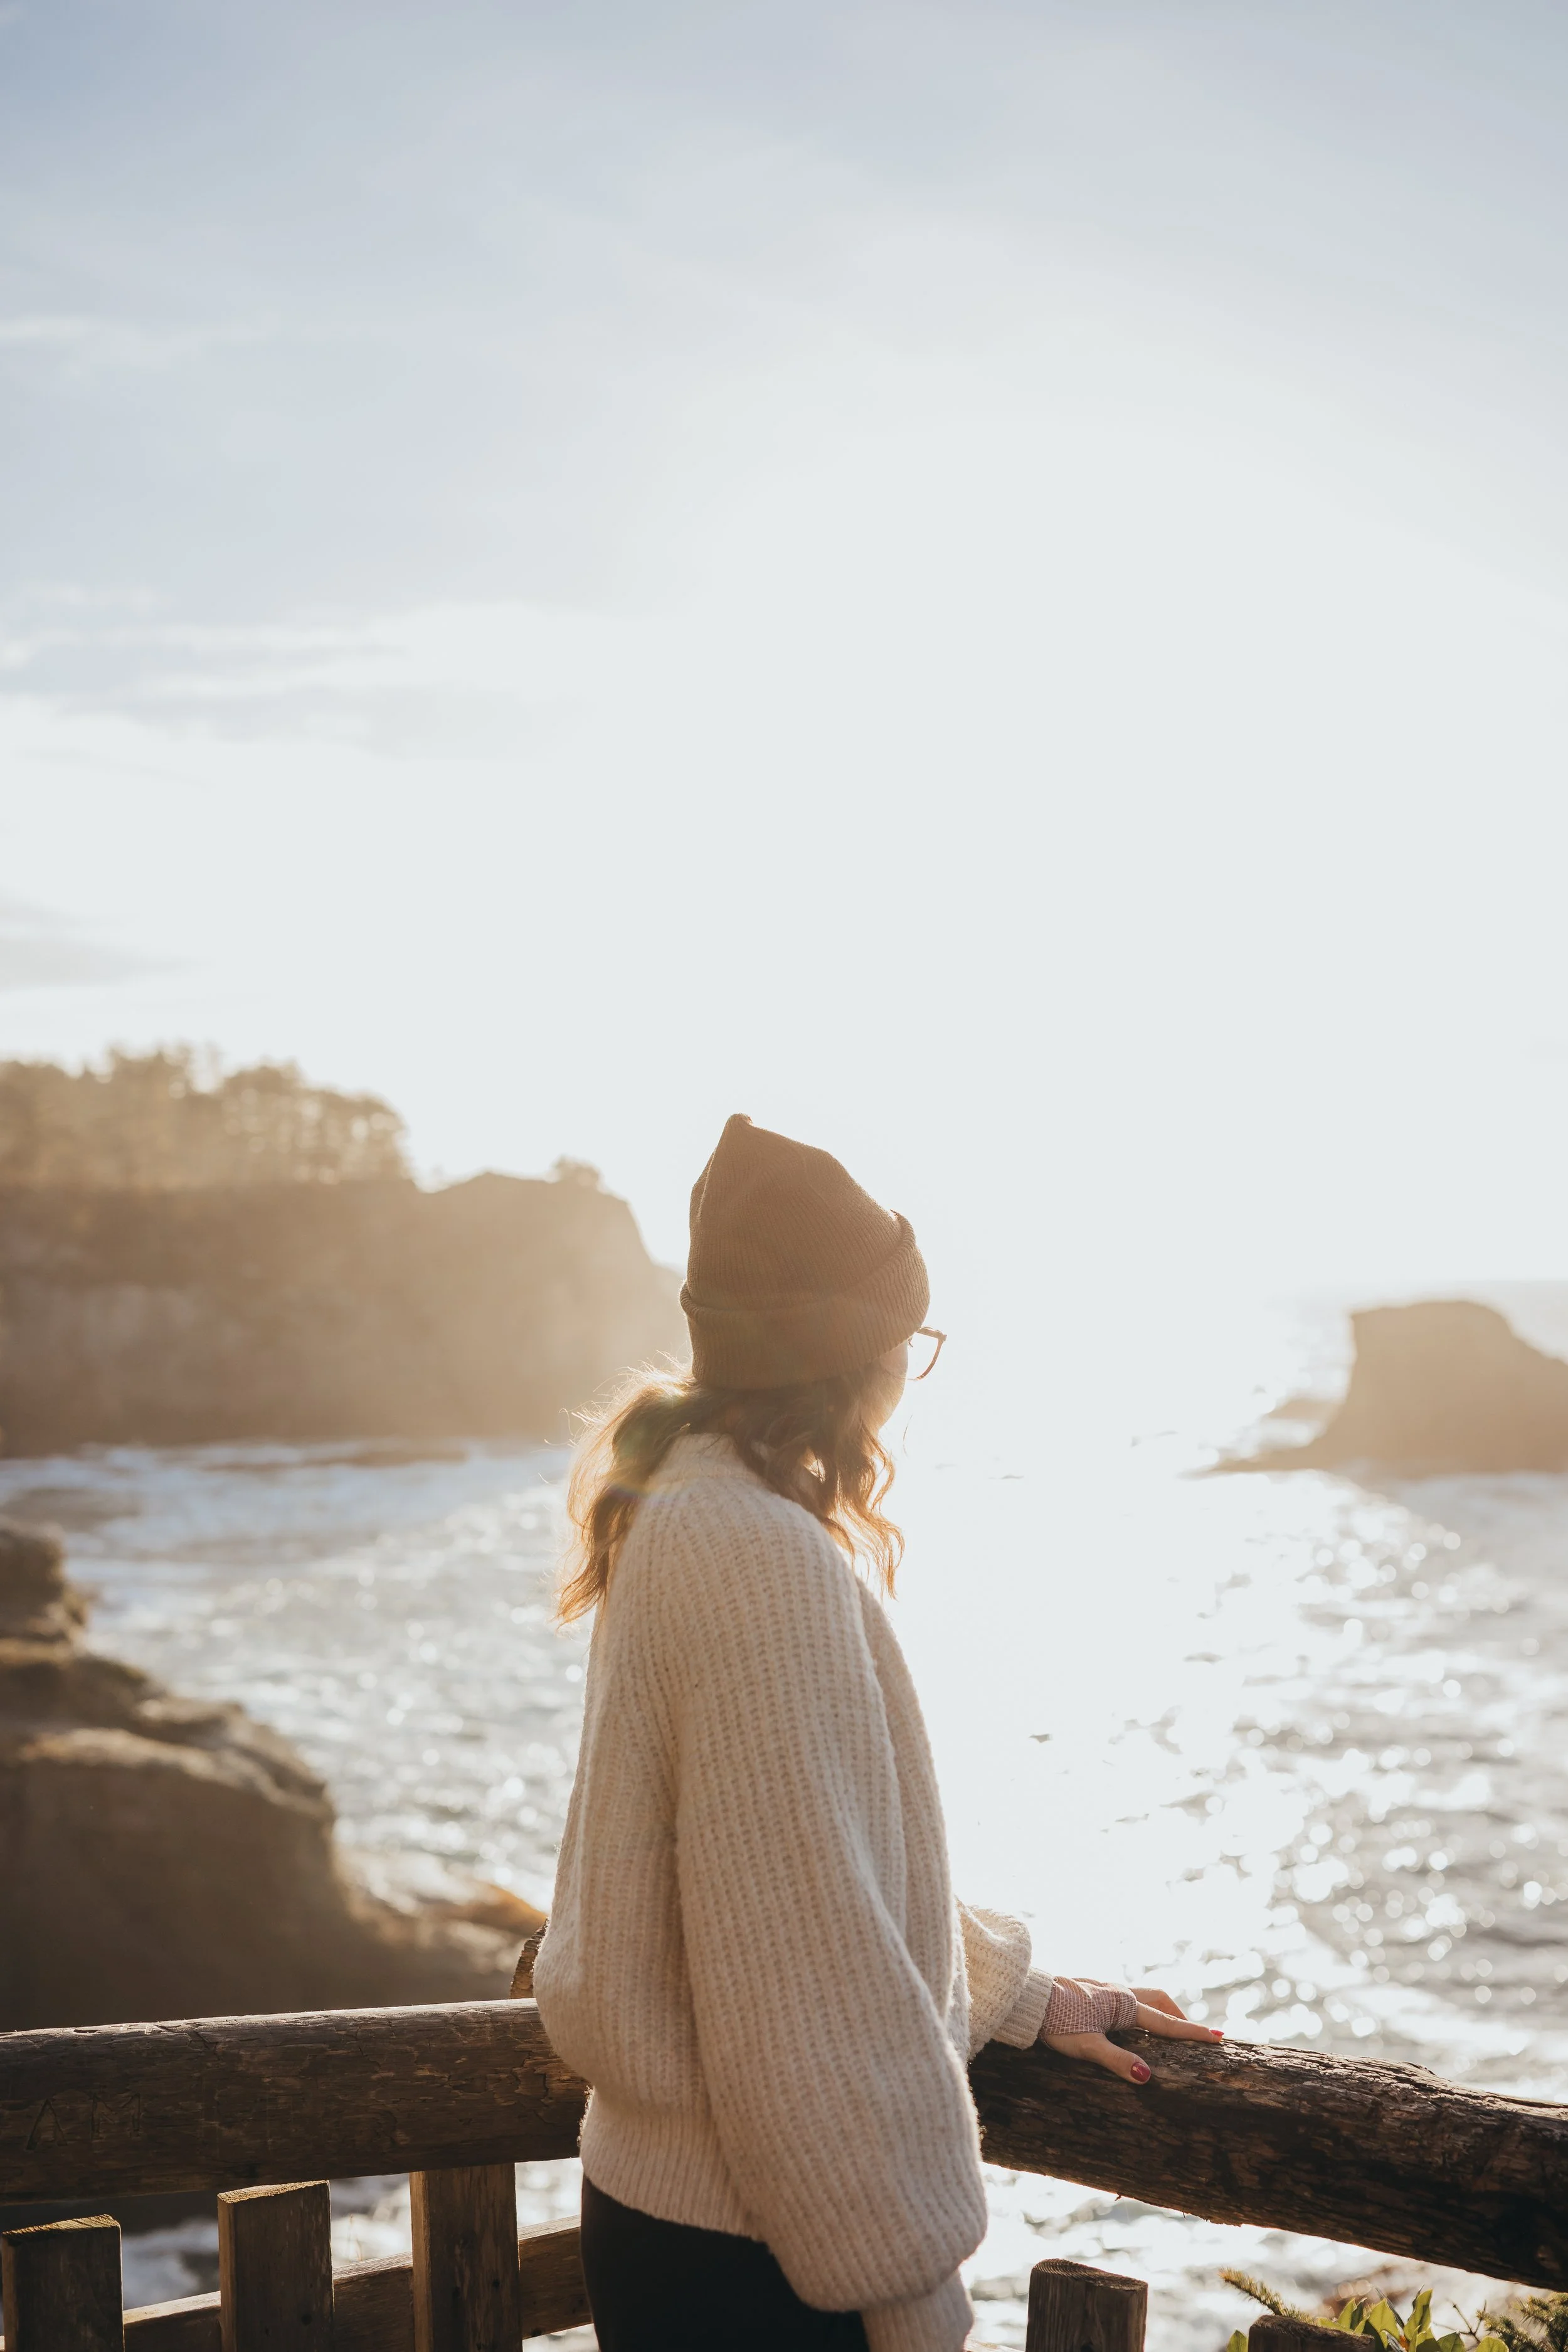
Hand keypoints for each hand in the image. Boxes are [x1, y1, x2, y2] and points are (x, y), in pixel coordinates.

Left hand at [1042, 1984, 1222, 2085]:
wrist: (1028, 1998)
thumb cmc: (1055, 2023)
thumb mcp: (1087, 2046)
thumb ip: (1117, 2061)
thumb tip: (1147, 2076)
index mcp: (1123, 2005)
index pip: (1165, 2022)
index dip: (1192, 2032)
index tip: (1219, 2038)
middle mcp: (1118, 1992)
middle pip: (1159, 2001)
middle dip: (1179, 2016)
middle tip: (1195, 2034)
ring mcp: (1104, 1989)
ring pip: (1143, 1995)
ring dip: (1161, 2009)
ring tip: (1168, 2027)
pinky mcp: (1091, 1991)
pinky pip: (1127, 1997)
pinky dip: (1141, 2007)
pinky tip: (1130, 2020)